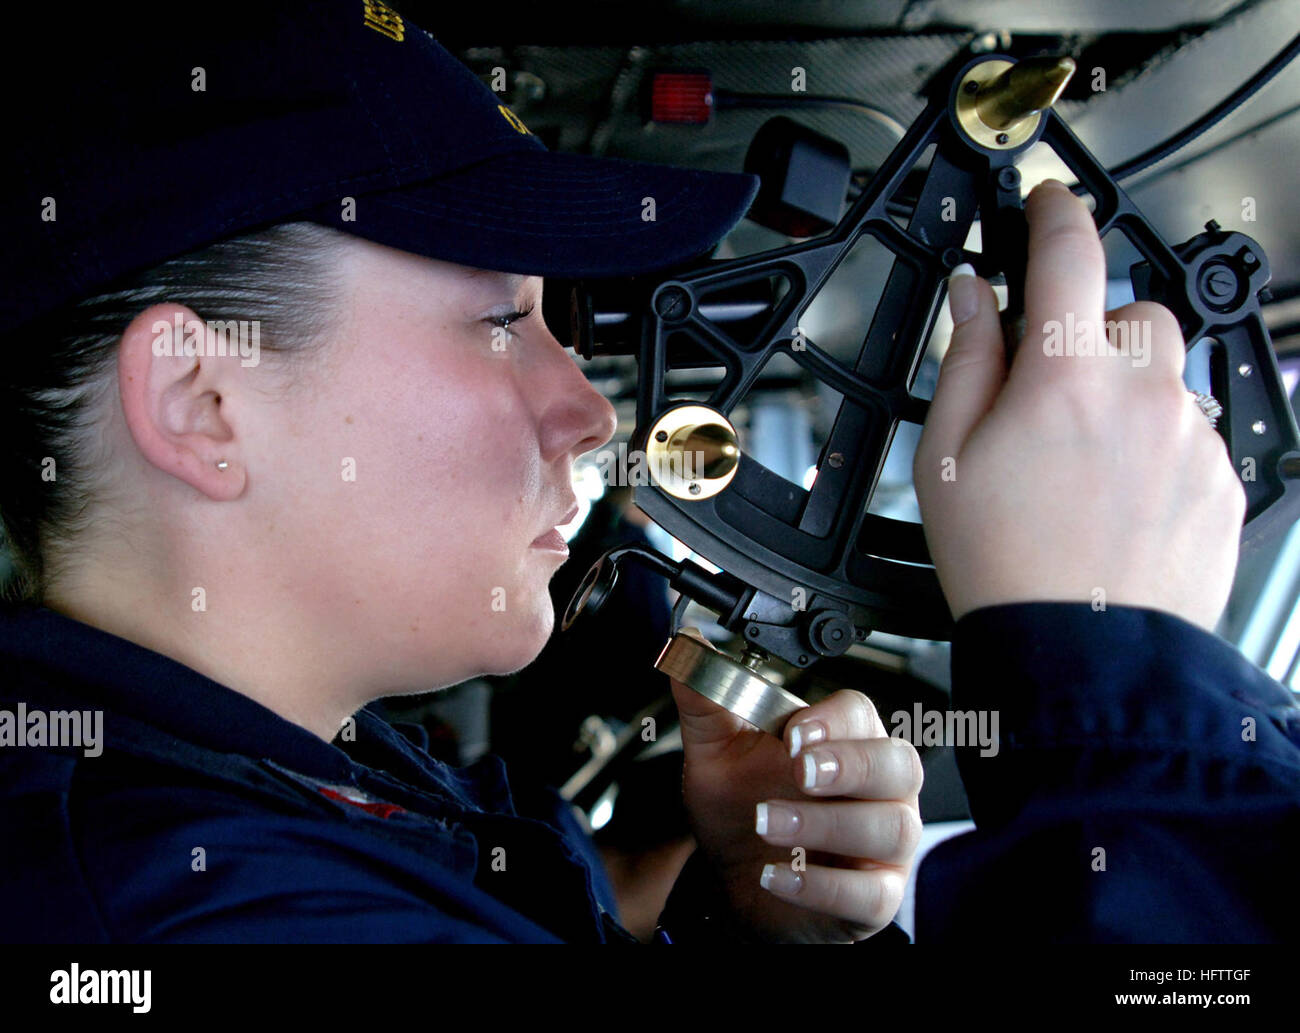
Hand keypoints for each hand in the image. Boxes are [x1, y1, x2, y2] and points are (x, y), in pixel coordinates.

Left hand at [672, 676, 922, 942]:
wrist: (733, 876)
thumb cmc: (741, 807)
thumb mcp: (716, 752)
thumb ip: (706, 700)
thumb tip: (690, 644)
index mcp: (845, 738)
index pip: (862, 714)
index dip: (835, 721)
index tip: (794, 733)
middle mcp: (879, 787)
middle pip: (898, 764)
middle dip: (851, 765)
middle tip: (799, 772)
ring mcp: (885, 844)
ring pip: (892, 827)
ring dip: (827, 824)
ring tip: (767, 822)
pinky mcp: (875, 896)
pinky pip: (871, 894)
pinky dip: (822, 885)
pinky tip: (777, 874)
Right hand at [913, 179, 1245, 630]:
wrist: (1080, 654)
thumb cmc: (1004, 564)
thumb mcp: (946, 456)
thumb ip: (966, 359)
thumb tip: (975, 296)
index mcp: (1065, 377)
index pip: (1069, 252)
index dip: (1052, 212)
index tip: (1046, 202)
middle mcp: (1142, 394)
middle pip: (1131, 314)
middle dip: (1092, 333)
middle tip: (1051, 389)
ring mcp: (1190, 439)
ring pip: (1166, 375)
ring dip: (1128, 390)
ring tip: (1084, 460)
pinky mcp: (1222, 481)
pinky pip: (1192, 431)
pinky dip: (1157, 442)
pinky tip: (1117, 495)